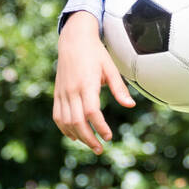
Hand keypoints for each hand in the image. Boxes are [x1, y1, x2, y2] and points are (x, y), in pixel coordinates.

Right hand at [53, 11, 135, 154]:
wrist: (74, 40)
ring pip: (66, 121)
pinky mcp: (57, 93)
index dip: (99, 127)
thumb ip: (119, 88)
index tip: (108, 136)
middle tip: (100, 149)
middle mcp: (72, 90)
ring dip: (78, 136)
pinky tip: (75, 135)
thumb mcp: (110, 68)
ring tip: (91, 144)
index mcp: (87, 84)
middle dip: (89, 138)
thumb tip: (131, 105)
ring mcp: (63, 92)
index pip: (92, 112)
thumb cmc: (96, 53)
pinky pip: (57, 116)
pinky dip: (64, 128)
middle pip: (77, 121)